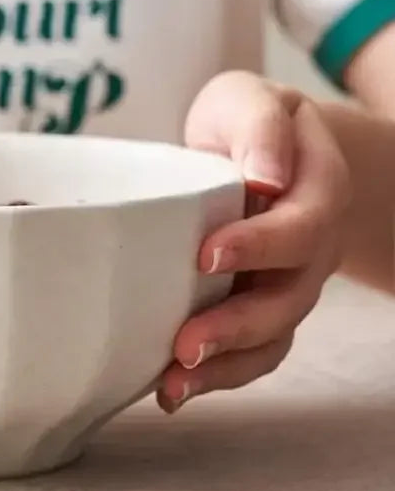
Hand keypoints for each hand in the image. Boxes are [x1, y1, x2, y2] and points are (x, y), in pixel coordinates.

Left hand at [159, 71, 350, 412]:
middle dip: (236, 326)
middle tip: (184, 345)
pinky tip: (170, 391)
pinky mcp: (260, 308)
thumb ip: (258, 128)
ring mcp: (290, 284)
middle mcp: (314, 248)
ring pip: (272, 337)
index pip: (300, 226)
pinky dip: (215, 376)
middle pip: (289, 298)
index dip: (259, 246)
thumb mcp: (250, 99)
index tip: (206, 255)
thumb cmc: (247, 122)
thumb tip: (264, 177)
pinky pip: (251, 353)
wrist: (263, 148)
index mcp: (320, 190)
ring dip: (223, 368)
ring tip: (170, 387)